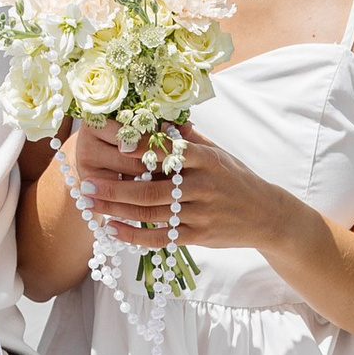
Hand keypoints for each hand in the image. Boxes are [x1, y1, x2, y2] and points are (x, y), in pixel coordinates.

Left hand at [64, 121, 289, 252]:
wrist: (267, 215)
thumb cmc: (237, 180)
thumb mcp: (219, 153)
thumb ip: (189, 139)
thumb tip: (162, 117)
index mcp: (206, 160)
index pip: (166, 151)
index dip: (136, 148)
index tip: (110, 144)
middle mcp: (203, 186)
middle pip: (151, 188)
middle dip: (115, 188)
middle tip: (87, 186)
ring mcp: (200, 213)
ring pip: (152, 214)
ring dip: (118, 211)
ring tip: (92, 206)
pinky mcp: (199, 236)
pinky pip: (161, 237)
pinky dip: (135, 236)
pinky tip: (114, 231)